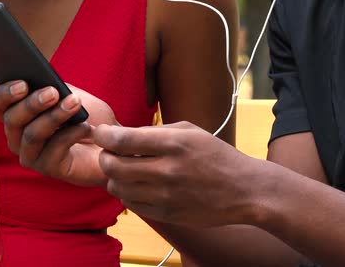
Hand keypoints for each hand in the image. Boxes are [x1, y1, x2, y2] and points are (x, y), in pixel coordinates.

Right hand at [0, 80, 117, 186]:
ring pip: (31, 134)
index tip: (23, 83)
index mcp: (17, 116)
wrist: (113, 143)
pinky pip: (53, 149)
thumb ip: (49, 85)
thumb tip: (27, 74)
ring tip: (75, 103)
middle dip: (32, 104)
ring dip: (54, 116)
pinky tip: (87, 128)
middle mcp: (17, 137)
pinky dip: (71, 134)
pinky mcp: (47, 169)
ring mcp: (30, 155)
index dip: (3, 94)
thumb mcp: (69, 94)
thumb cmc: (88, 117)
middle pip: (11, 120)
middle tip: (53, 92)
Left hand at [93, 122, 262, 226]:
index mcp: (173, 143)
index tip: (101, 133)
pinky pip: (131, 204)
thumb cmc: (216, 155)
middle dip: (104, 156)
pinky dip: (127, 193)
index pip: (121, 140)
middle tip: (110, 152)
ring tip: (123, 169)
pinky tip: (137, 184)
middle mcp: (166, 170)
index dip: (103, 135)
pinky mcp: (166, 214)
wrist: (244, 190)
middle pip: (112, 166)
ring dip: (113, 177)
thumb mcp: (189, 131)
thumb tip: (120, 133)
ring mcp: (165, 195)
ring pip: (117, 188)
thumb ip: (153, 131)